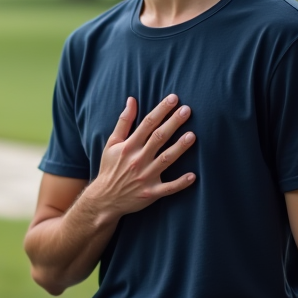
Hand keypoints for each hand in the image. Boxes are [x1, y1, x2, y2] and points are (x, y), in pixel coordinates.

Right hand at [83, 94, 195, 219]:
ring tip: (192, 135)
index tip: (174, 98)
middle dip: (173, 123)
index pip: (147, 124)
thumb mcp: (112, 143)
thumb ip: (124, 122)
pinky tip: (192, 176)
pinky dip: (180, 183)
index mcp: (129, 146)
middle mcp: (138, 159)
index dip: (161, 110)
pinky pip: (168, 188)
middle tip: (187, 110)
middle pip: (158, 138)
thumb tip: (132, 100)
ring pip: (165, 160)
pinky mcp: (151, 193)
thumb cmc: (110, 168)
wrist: (104, 199)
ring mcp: (145, 177)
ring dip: (179, 148)